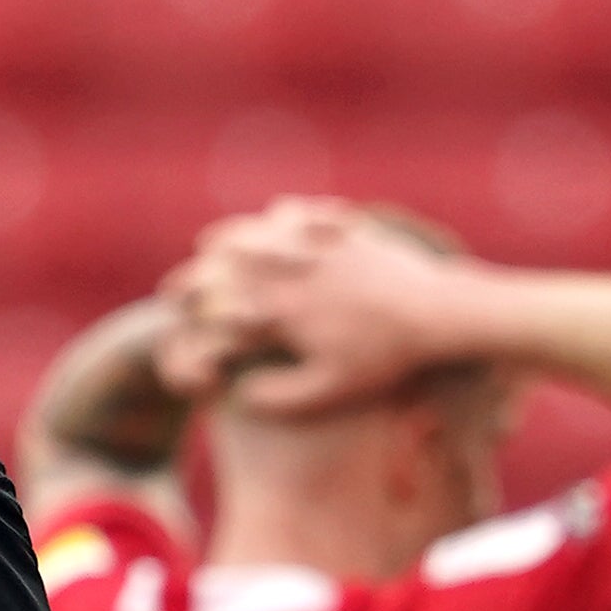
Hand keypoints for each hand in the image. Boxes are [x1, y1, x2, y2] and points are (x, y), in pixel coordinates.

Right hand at [169, 196, 496, 419]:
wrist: (438, 313)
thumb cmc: (383, 358)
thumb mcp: (330, 391)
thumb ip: (280, 398)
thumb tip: (240, 394)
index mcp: (282, 310)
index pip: (220, 302)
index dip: (190, 306)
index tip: (172, 310)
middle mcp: (294, 271)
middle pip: (229, 261)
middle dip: (196, 269)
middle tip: (176, 281)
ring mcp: (320, 245)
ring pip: (261, 231)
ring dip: (233, 234)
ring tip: (212, 240)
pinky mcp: (349, 231)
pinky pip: (309, 213)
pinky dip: (288, 212)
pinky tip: (278, 212)